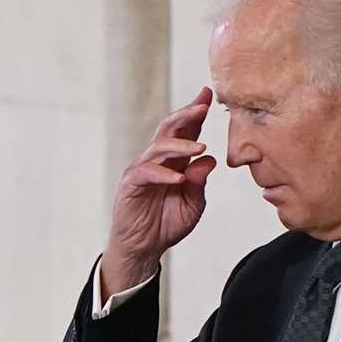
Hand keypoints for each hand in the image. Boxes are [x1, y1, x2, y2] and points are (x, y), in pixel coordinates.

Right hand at [100, 87, 218, 297]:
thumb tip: (209, 159)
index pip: (186, 131)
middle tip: (203, 105)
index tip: (208, 93)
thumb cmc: (167, 224)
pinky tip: (179, 178)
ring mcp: (142, 170)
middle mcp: (158, 160)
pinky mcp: (131, 184)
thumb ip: (199, 182)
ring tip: (200, 147)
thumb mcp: (192, 204)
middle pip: (170, 129)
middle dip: (186, 115)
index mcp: (175, 161)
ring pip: (159, 147)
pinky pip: (147, 173)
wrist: (144, 248)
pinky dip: (164, 174)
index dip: (196, 112)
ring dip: (181, 145)